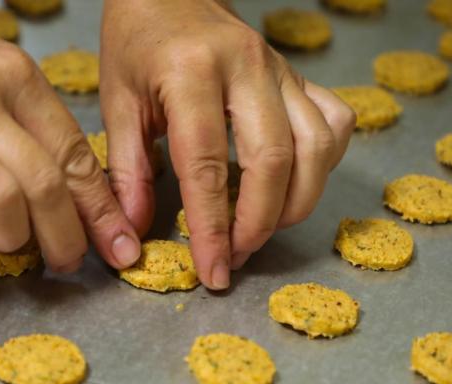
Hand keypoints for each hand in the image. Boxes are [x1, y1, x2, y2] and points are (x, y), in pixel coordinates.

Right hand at [0, 2, 140, 271]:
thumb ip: (35, 125)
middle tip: (66, 258)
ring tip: (7, 241)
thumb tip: (81, 188)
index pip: (73, 153)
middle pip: (43, 182)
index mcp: (13, 76)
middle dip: (65, 235)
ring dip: (12, 236)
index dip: (100, 208)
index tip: (116, 241)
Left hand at [100, 0, 354, 288]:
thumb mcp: (118, 103)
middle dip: (259, 223)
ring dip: (297, 203)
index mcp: (191, 72)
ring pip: (317, 147)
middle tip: (235, 256)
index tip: (212, 270)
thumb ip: (126, 170)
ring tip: (263, 229)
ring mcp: (281, 69)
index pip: (208, 165)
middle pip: (274, 161)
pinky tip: (294, 181)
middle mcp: (247, 67)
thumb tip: (136, 231)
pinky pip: (334, 123)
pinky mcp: (300, 75)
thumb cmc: (138, 44)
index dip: (212, 227)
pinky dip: (323, 164)